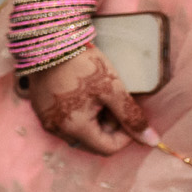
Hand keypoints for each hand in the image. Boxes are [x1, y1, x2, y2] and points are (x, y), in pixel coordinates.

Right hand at [25, 45, 146, 153]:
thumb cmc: (83, 65)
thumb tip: (152, 141)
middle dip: (108, 128)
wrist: (50, 43)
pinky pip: (64, 121)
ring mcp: (45, 119)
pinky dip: (77, 114)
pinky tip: (82, 93)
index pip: (108, 148)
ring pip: (78, 132)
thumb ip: (131, 117)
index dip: (125, 135)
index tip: (128, 114)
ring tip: (97, 96)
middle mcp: (56, 129)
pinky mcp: (39, 108)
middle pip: (92, 142)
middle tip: (112, 102)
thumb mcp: (112, 89)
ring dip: (93, 121)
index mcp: (75, 128)